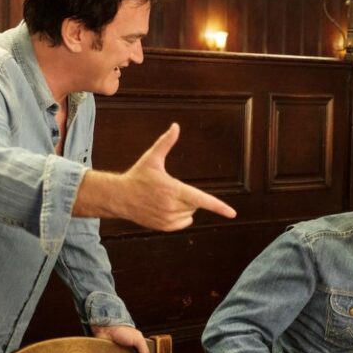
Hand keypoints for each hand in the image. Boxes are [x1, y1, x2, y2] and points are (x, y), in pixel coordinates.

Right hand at [74, 122, 236, 229]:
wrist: (119, 197)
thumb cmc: (138, 176)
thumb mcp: (152, 158)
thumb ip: (166, 142)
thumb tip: (175, 125)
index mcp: (173, 190)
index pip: (201, 199)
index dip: (218, 206)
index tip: (232, 213)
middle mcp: (172, 207)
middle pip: (196, 204)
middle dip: (189, 196)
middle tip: (170, 189)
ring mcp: (168, 219)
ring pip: (191, 214)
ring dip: (185, 207)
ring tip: (165, 198)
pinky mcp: (165, 227)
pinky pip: (184, 222)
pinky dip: (181, 216)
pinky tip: (166, 208)